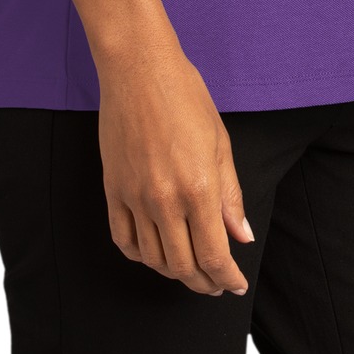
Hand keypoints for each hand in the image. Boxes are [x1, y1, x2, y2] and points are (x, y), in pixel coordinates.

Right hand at [96, 41, 255, 295]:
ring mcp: (134, 197)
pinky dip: (140, 255)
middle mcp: (165, 200)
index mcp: (199, 188)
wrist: (138, 68)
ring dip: (174, 272)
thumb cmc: (184, 95)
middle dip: (204, 283)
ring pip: (153, 259)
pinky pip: (123, 239)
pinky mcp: (113, 189)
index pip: (214, 256)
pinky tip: (154, 252)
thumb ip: (230, 195)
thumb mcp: (219, 142)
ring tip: (189, 268)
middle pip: (183, 266)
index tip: (235, 285)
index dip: (226, 279)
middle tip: (216, 284)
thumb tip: (240, 236)